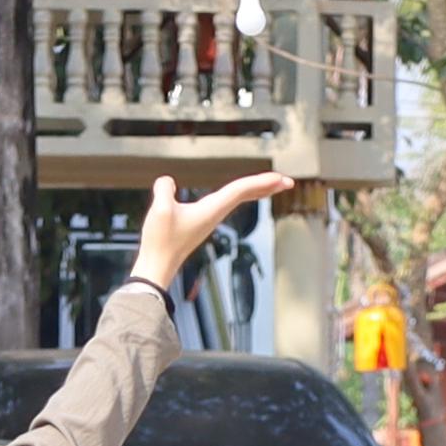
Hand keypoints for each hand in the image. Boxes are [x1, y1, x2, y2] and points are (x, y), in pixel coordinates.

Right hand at [132, 168, 296, 284]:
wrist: (157, 267)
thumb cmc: (160, 242)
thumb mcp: (160, 210)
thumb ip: (164, 190)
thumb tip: (168, 182)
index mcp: (211, 210)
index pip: (240, 190)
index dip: (260, 181)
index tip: (280, 178)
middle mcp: (214, 214)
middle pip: (246, 195)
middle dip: (267, 187)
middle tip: (288, 181)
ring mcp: (209, 219)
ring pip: (238, 200)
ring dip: (255, 190)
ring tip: (271, 184)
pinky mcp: (201, 222)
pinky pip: (226, 203)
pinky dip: (238, 195)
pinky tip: (237, 194)